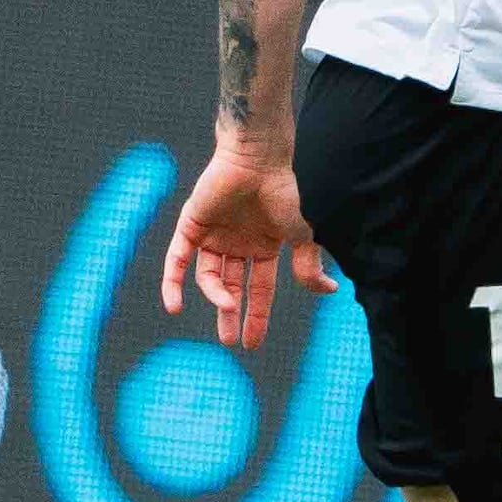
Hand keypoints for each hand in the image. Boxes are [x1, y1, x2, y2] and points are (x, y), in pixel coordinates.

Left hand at [160, 136, 335, 348]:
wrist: (259, 158)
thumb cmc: (286, 191)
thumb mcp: (303, 235)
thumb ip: (309, 266)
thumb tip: (329, 291)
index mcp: (264, 246)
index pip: (258, 289)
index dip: (256, 315)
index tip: (252, 343)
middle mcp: (237, 242)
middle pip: (230, 286)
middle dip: (230, 313)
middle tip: (229, 340)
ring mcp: (213, 233)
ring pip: (208, 275)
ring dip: (215, 295)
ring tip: (227, 307)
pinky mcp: (192, 224)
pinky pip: (177, 259)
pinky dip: (173, 282)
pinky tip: (173, 306)